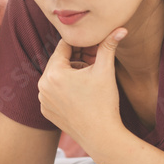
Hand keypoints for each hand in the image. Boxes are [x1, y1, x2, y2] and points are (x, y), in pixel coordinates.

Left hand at [38, 27, 126, 152]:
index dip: (79, 44)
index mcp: (54, 73)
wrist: (101, 136)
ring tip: (87, 79)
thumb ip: (108, 46)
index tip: (91, 44)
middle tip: (92, 62)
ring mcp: (42, 99)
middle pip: (58, 62)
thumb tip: (121, 27)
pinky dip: (63, 90)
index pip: (64, 47)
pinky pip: (52, 93)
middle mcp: (42, 85)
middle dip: (75, 59)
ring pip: (55, 77)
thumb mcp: (105, 71)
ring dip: (69, 74)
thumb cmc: (104, 102)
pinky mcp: (45, 110)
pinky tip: (80, 94)